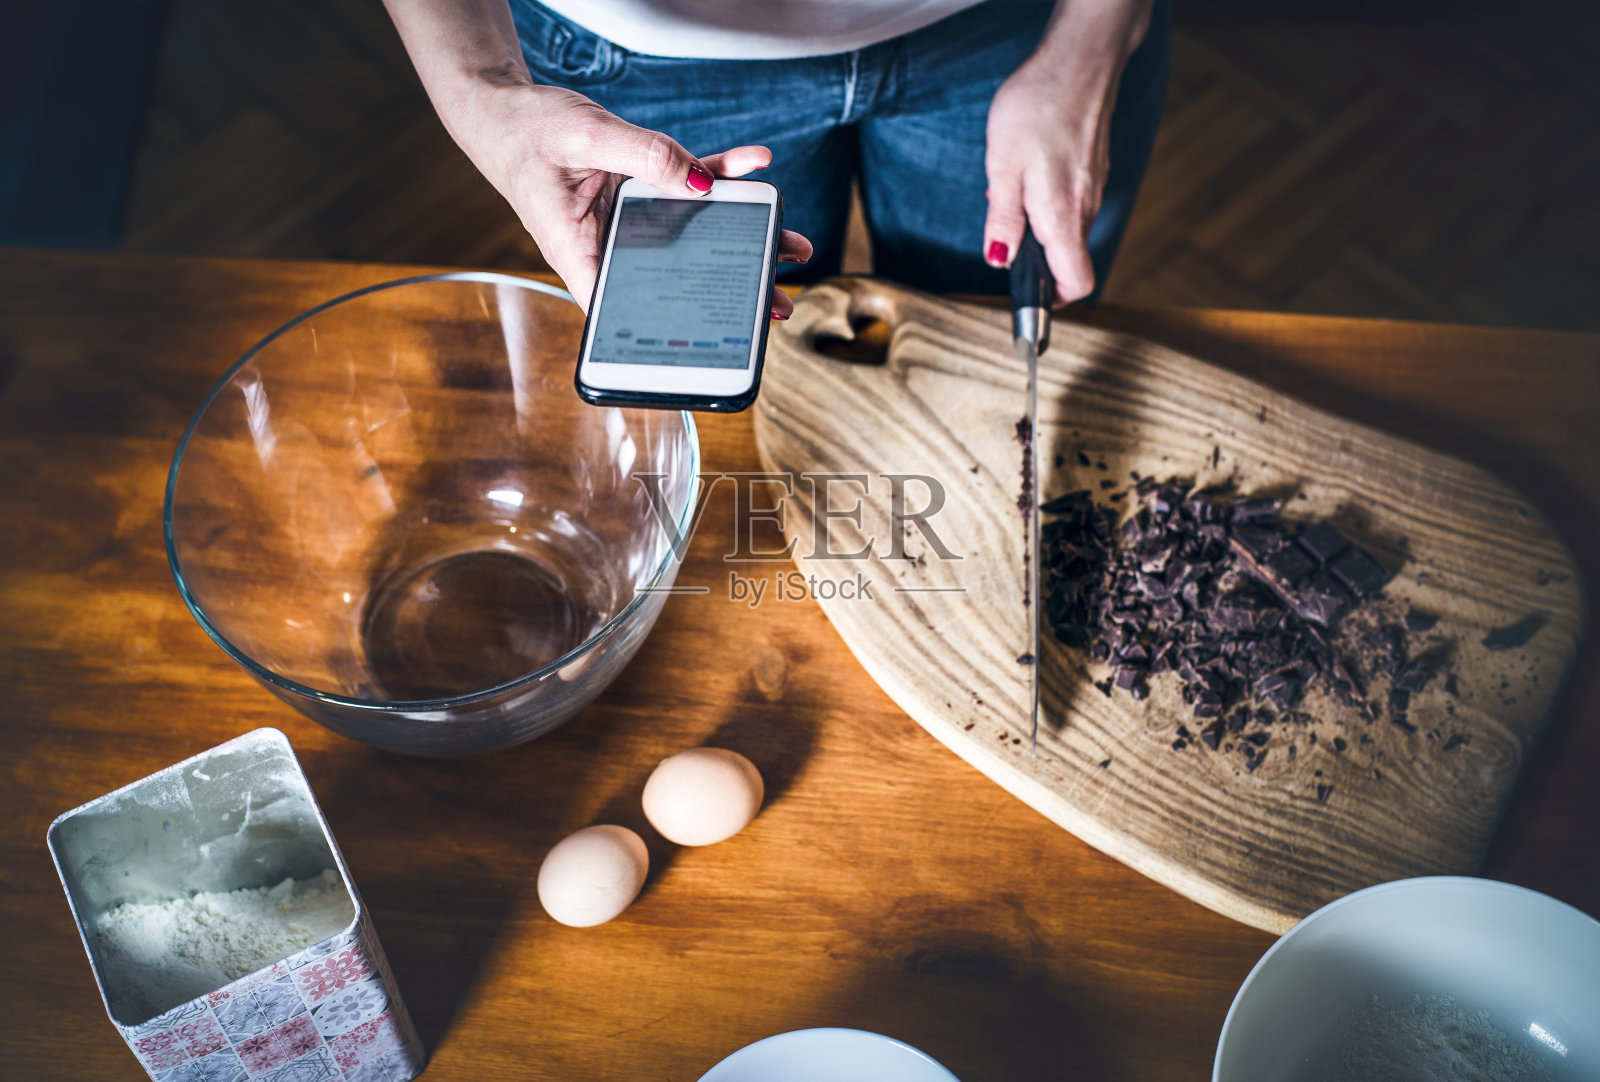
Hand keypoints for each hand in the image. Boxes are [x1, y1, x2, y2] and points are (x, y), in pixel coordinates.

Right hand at [460, 85, 811, 314]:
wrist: (505, 108)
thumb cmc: (525, 132)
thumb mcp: (586, 137)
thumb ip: (645, 156)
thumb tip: (700, 182)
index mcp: (580, 252)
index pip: (626, 308)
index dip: (669, 331)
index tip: (716, 344)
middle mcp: (608, 244)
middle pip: (674, 278)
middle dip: (728, 290)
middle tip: (778, 303)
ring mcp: (629, 219)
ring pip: (692, 234)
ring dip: (742, 236)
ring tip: (790, 246)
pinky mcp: (640, 187)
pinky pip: (687, 185)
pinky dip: (721, 175)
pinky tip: (756, 166)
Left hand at [982, 0, 1151, 302]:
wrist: (1080, 59)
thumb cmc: (1039, 107)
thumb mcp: (1004, 167)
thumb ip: (1003, 219)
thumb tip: (999, 259)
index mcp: (1063, 215)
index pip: (1076, 282)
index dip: (1055, 302)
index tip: (1030, 303)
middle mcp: (1085, 208)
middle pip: (1068, 260)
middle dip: (1036, 261)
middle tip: (1004, 240)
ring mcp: (1093, 189)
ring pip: (1067, 229)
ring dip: (1039, 228)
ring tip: (1011, 195)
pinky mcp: (1092, 170)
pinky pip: (1070, 203)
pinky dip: (1048, 203)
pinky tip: (1027, 174)